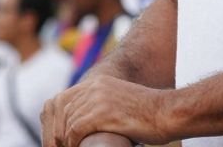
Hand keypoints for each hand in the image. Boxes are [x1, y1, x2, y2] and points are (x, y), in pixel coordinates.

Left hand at [41, 76, 171, 146]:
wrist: (168, 112)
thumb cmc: (148, 115)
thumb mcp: (119, 102)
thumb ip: (101, 106)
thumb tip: (83, 126)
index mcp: (98, 82)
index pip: (62, 99)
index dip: (55, 120)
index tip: (55, 138)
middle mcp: (95, 86)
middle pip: (60, 109)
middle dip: (55, 131)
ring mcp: (98, 98)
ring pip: (66, 121)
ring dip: (63, 140)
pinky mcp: (103, 112)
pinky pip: (75, 129)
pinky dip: (72, 142)